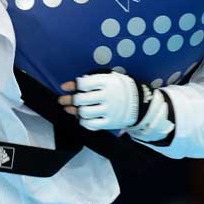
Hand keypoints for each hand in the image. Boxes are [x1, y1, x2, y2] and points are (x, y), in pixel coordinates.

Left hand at [58, 71, 173, 140]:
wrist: (140, 103)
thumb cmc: (119, 88)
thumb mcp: (108, 78)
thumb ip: (90, 80)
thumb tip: (69, 85)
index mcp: (107, 83)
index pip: (84, 84)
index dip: (72, 85)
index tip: (64, 87)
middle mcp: (108, 97)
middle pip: (81, 99)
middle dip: (70, 100)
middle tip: (64, 100)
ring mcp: (109, 111)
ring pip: (84, 113)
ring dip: (75, 111)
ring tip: (71, 109)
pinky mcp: (110, 123)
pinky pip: (91, 125)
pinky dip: (83, 122)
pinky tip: (82, 118)